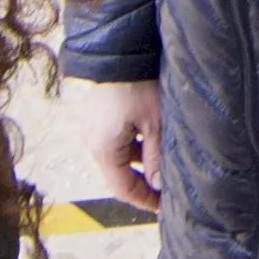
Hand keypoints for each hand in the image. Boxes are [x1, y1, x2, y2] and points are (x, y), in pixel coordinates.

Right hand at [63, 77, 163, 213]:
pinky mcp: (97, 118)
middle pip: (119, 175)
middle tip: (165, 190)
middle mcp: (93, 141)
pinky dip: (132, 148)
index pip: (123, 188)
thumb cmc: (138, 84)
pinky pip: (114, 142)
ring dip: (139, 164)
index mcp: (104, 149)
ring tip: (162, 166)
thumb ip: (156, 158)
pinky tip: (151, 143)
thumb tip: (158, 185)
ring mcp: (93, 129)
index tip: (162, 207)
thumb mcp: (155, 124)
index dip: (143, 200)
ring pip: (118, 158)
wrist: (120, 51)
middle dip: (142, 184)